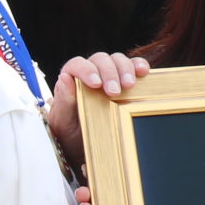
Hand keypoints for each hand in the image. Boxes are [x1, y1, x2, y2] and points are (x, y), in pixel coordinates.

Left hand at [47, 53, 148, 167]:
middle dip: (109, 73)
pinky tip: (143, 72)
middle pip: (100, 60)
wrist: (81, 145)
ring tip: (129, 85)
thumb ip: (63, 99)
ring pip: (117, 60)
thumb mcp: (62, 121)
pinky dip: (139, 65)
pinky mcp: (124, 80)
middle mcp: (90, 72)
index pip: (77, 64)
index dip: (87, 70)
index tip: (96, 83)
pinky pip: (133, 66)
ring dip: (125, 69)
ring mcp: (108, 75)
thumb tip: (64, 77)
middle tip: (114, 92)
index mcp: (71, 79)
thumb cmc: (69, 132)